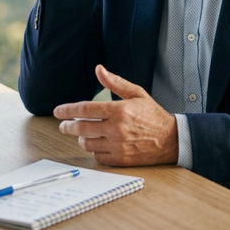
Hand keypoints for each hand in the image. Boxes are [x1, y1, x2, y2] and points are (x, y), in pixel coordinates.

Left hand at [54, 65, 177, 166]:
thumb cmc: (153, 115)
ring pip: (87, 144)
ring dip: (81, 138)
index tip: (58, 111)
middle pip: (81, 128)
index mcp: (119, 110)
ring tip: (83, 134)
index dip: (67, 110)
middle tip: (64, 125)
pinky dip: (94, 150)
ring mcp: (118, 146)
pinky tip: (97, 144)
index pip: (84, 110)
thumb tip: (99, 69)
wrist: (171, 139)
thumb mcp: (136, 93)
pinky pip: (98, 156)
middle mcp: (116, 129)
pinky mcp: (121, 159)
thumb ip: (115, 82)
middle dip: (68, 126)